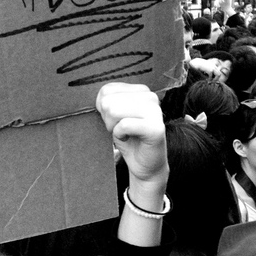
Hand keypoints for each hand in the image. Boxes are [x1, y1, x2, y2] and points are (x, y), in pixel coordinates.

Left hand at [96, 82, 167, 197]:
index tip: (115, 120)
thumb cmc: (129, 139)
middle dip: (108, 119)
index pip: (107, 90)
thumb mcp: (113, 116)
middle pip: (108, 100)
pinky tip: (128, 138)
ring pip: (114, 111)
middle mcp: (150, 97)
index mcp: (141, 91)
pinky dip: (120, 135)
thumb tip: (100, 100)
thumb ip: (107, 102)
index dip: (103, 109)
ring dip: (113, 127)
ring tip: (125, 133)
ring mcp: (155, 111)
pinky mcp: (156, 127)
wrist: (145, 164)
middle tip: (120, 129)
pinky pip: (124, 125)